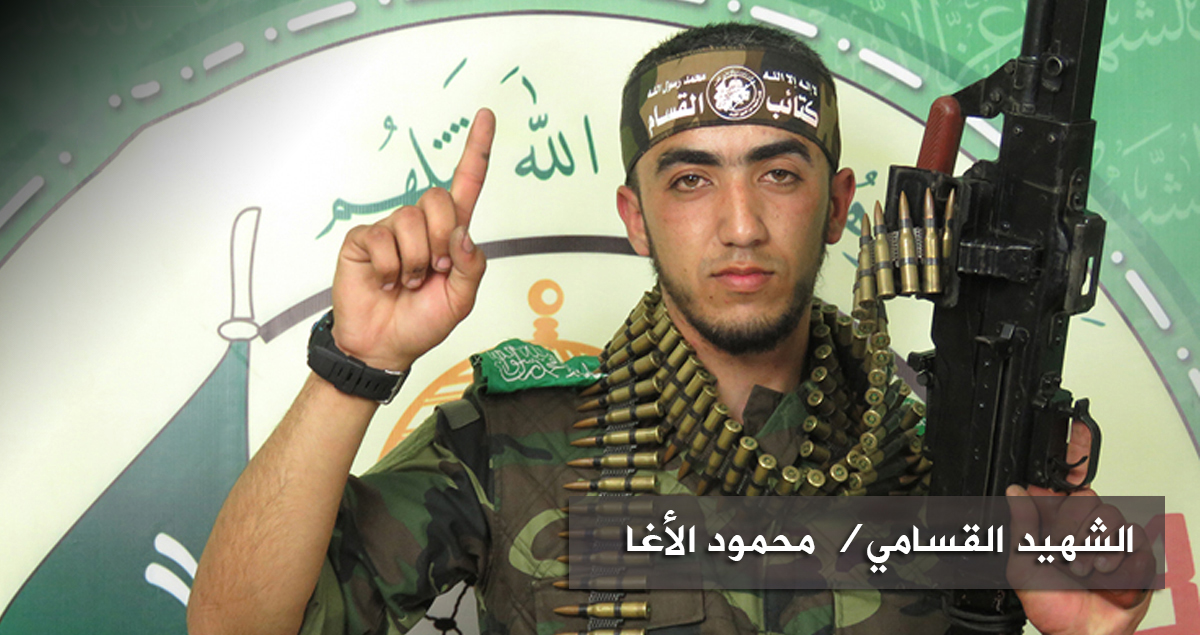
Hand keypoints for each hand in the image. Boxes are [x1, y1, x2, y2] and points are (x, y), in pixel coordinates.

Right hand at [330, 108, 494, 370]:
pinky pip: (380, 239)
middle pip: (437, 199)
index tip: (485, 116)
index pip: (466, 184)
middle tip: (433, 271)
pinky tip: (384, 281)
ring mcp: (390, 230)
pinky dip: (388, 268)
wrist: (383, 346)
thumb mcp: (461, 301)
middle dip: (440, 240)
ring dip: (414, 261)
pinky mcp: (363, 240)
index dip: (477, 151)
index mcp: (450, 234)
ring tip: (407, 282)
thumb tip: (463, 233)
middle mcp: (421, 225)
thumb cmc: (423, 322)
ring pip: (409, 221)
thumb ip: (471, 267)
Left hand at [1007, 420, 1153, 634]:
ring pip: (1110, 519)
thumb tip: (1014, 491)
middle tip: (1063, 555)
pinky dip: (1117, 564)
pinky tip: (1106, 576)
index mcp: (1057, 521)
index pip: (1068, 479)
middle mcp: (1085, 525)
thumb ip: (1021, 526)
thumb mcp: (1022, 563)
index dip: (1074, 451)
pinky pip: (1134, 544)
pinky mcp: (1138, 555)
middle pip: (1086, 500)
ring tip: (1083, 571)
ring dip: (1093, 550)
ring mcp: (1112, 538)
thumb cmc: (1050, 603)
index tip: (1076, 424)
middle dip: (1071, 530)